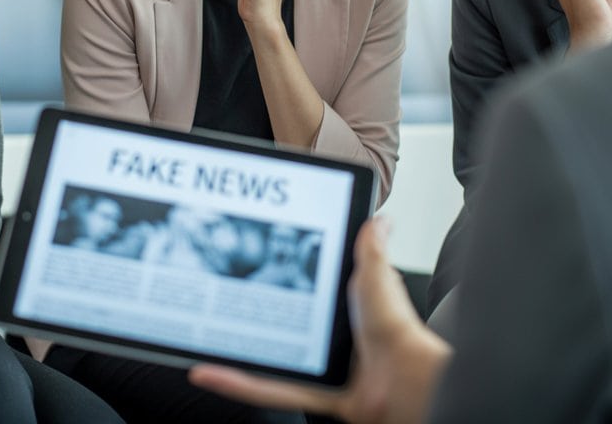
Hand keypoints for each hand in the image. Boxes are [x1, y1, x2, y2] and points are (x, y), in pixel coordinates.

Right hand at [189, 220, 450, 423]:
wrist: (407, 381)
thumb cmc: (396, 330)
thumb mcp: (375, 277)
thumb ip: (371, 251)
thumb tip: (379, 220)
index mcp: (344, 309)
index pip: (305, 290)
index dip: (280, 279)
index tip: (252, 267)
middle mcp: (330, 338)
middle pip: (282, 325)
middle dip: (250, 316)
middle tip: (218, 298)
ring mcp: (319, 366)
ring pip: (268, 359)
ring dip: (233, 353)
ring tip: (204, 337)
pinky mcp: (313, 392)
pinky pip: (271, 387)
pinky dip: (238, 383)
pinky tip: (210, 372)